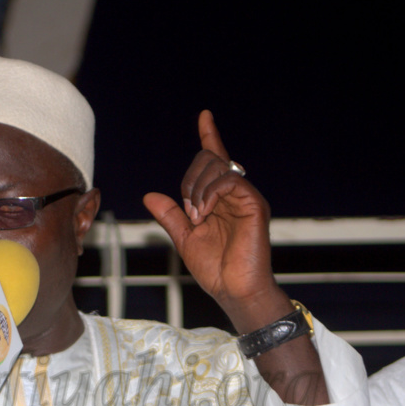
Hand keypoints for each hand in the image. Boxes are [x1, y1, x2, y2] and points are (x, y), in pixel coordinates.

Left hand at [143, 110, 285, 331]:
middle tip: (188, 212)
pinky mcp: (254, 204)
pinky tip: (203, 213)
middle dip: (189, 180)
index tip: (205, 116)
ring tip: (196, 217)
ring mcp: (246, 197)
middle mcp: (234, 193)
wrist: (234, 289)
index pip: (214, 160)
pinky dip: (209, 193)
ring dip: (196, 189)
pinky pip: (229, 181)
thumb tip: (150, 195)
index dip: (210, 136)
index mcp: (219, 199)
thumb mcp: (184, 238)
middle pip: (208, 160)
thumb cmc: (214, 268)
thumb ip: (170, 216)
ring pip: (216, 167)